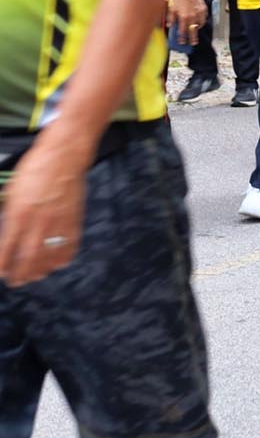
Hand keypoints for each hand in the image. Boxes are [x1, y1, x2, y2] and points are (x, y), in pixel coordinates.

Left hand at [0, 136, 89, 286]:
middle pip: (29, 258)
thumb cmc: (36, 169)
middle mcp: (40, 221)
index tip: (1, 272)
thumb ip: (9, 213)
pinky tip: (57, 263)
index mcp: (20, 213)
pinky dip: (63, 258)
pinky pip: (70, 245)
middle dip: (20, 274)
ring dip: (41, 270)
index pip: (7, 248)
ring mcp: (59, 222)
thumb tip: (7, 232)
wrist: (65, 155)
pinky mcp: (75, 219)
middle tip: (15, 282)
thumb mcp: (13, 190)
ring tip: (35, 276)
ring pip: (50, 256)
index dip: (2, 264)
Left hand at [172, 0, 205, 43]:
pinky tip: (199, 22)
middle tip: (193, 43)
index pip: (183, 31)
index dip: (182, 38)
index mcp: (183, 17)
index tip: (182, 42)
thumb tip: (169, 26)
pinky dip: (202, 21)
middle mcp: (192, 17)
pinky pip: (204, 18)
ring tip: (195, 31)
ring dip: (197, 29)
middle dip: (193, 38)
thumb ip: (171, 19)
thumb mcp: (171, 8)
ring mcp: (199, 13)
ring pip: (200, 25)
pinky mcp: (204, 9)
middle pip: (193, 31)